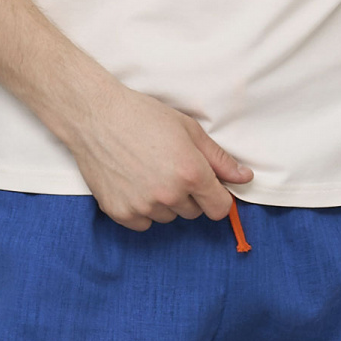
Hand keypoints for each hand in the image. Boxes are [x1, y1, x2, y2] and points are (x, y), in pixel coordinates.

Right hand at [66, 85, 253, 230]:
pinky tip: (132, 183)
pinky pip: (143, 223)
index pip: (219, 208)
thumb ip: (219, 159)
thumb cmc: (143, 117)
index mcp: (191, 173)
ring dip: (164, 202)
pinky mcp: (120, 213)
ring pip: (168, 217)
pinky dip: (141, 209)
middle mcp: (169, 194)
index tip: (206, 187)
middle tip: (169, 168)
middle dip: (188, 195)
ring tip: (148, 172)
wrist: (95, 116)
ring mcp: (143, 206)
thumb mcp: (189, 130)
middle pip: (193, 213)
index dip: (216, 197)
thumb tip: (245, 178)